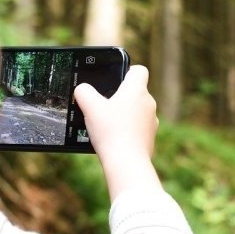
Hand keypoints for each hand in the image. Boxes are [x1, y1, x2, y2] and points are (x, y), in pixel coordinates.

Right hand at [74, 65, 161, 200]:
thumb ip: (83, 92)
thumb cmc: (110, 131)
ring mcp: (151, 122)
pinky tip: (114, 139)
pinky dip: (127, 131)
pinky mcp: (150, 138)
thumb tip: (82, 89)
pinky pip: (137, 129)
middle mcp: (149, 104)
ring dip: (124, 115)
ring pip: (137, 112)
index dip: (127, 71)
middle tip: (104, 106)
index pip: (138, 70)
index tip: (115, 80)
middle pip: (136, 92)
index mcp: (137, 90)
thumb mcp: (89, 107)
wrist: (126, 163)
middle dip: (121, 97)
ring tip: (107, 125)